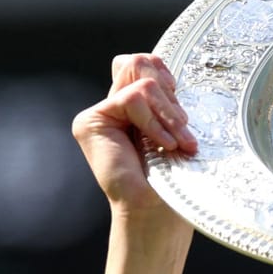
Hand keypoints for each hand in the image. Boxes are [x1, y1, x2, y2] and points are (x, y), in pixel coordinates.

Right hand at [78, 53, 197, 273]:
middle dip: (170, 95)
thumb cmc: (177, 179)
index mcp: (137, 106)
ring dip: (168, 113)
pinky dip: (154, 121)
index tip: (182, 113)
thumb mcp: (177, 126)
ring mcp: (101, 113)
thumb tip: (154, 61)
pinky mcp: (90, 121)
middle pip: (140, 62)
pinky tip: (162, 146)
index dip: (166, 76)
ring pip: (141, 80)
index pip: (147, 63)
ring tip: (176, 143)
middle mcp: (115, 106)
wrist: (160, 212)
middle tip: (181, 129)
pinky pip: (132, 97)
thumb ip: (163, 94)